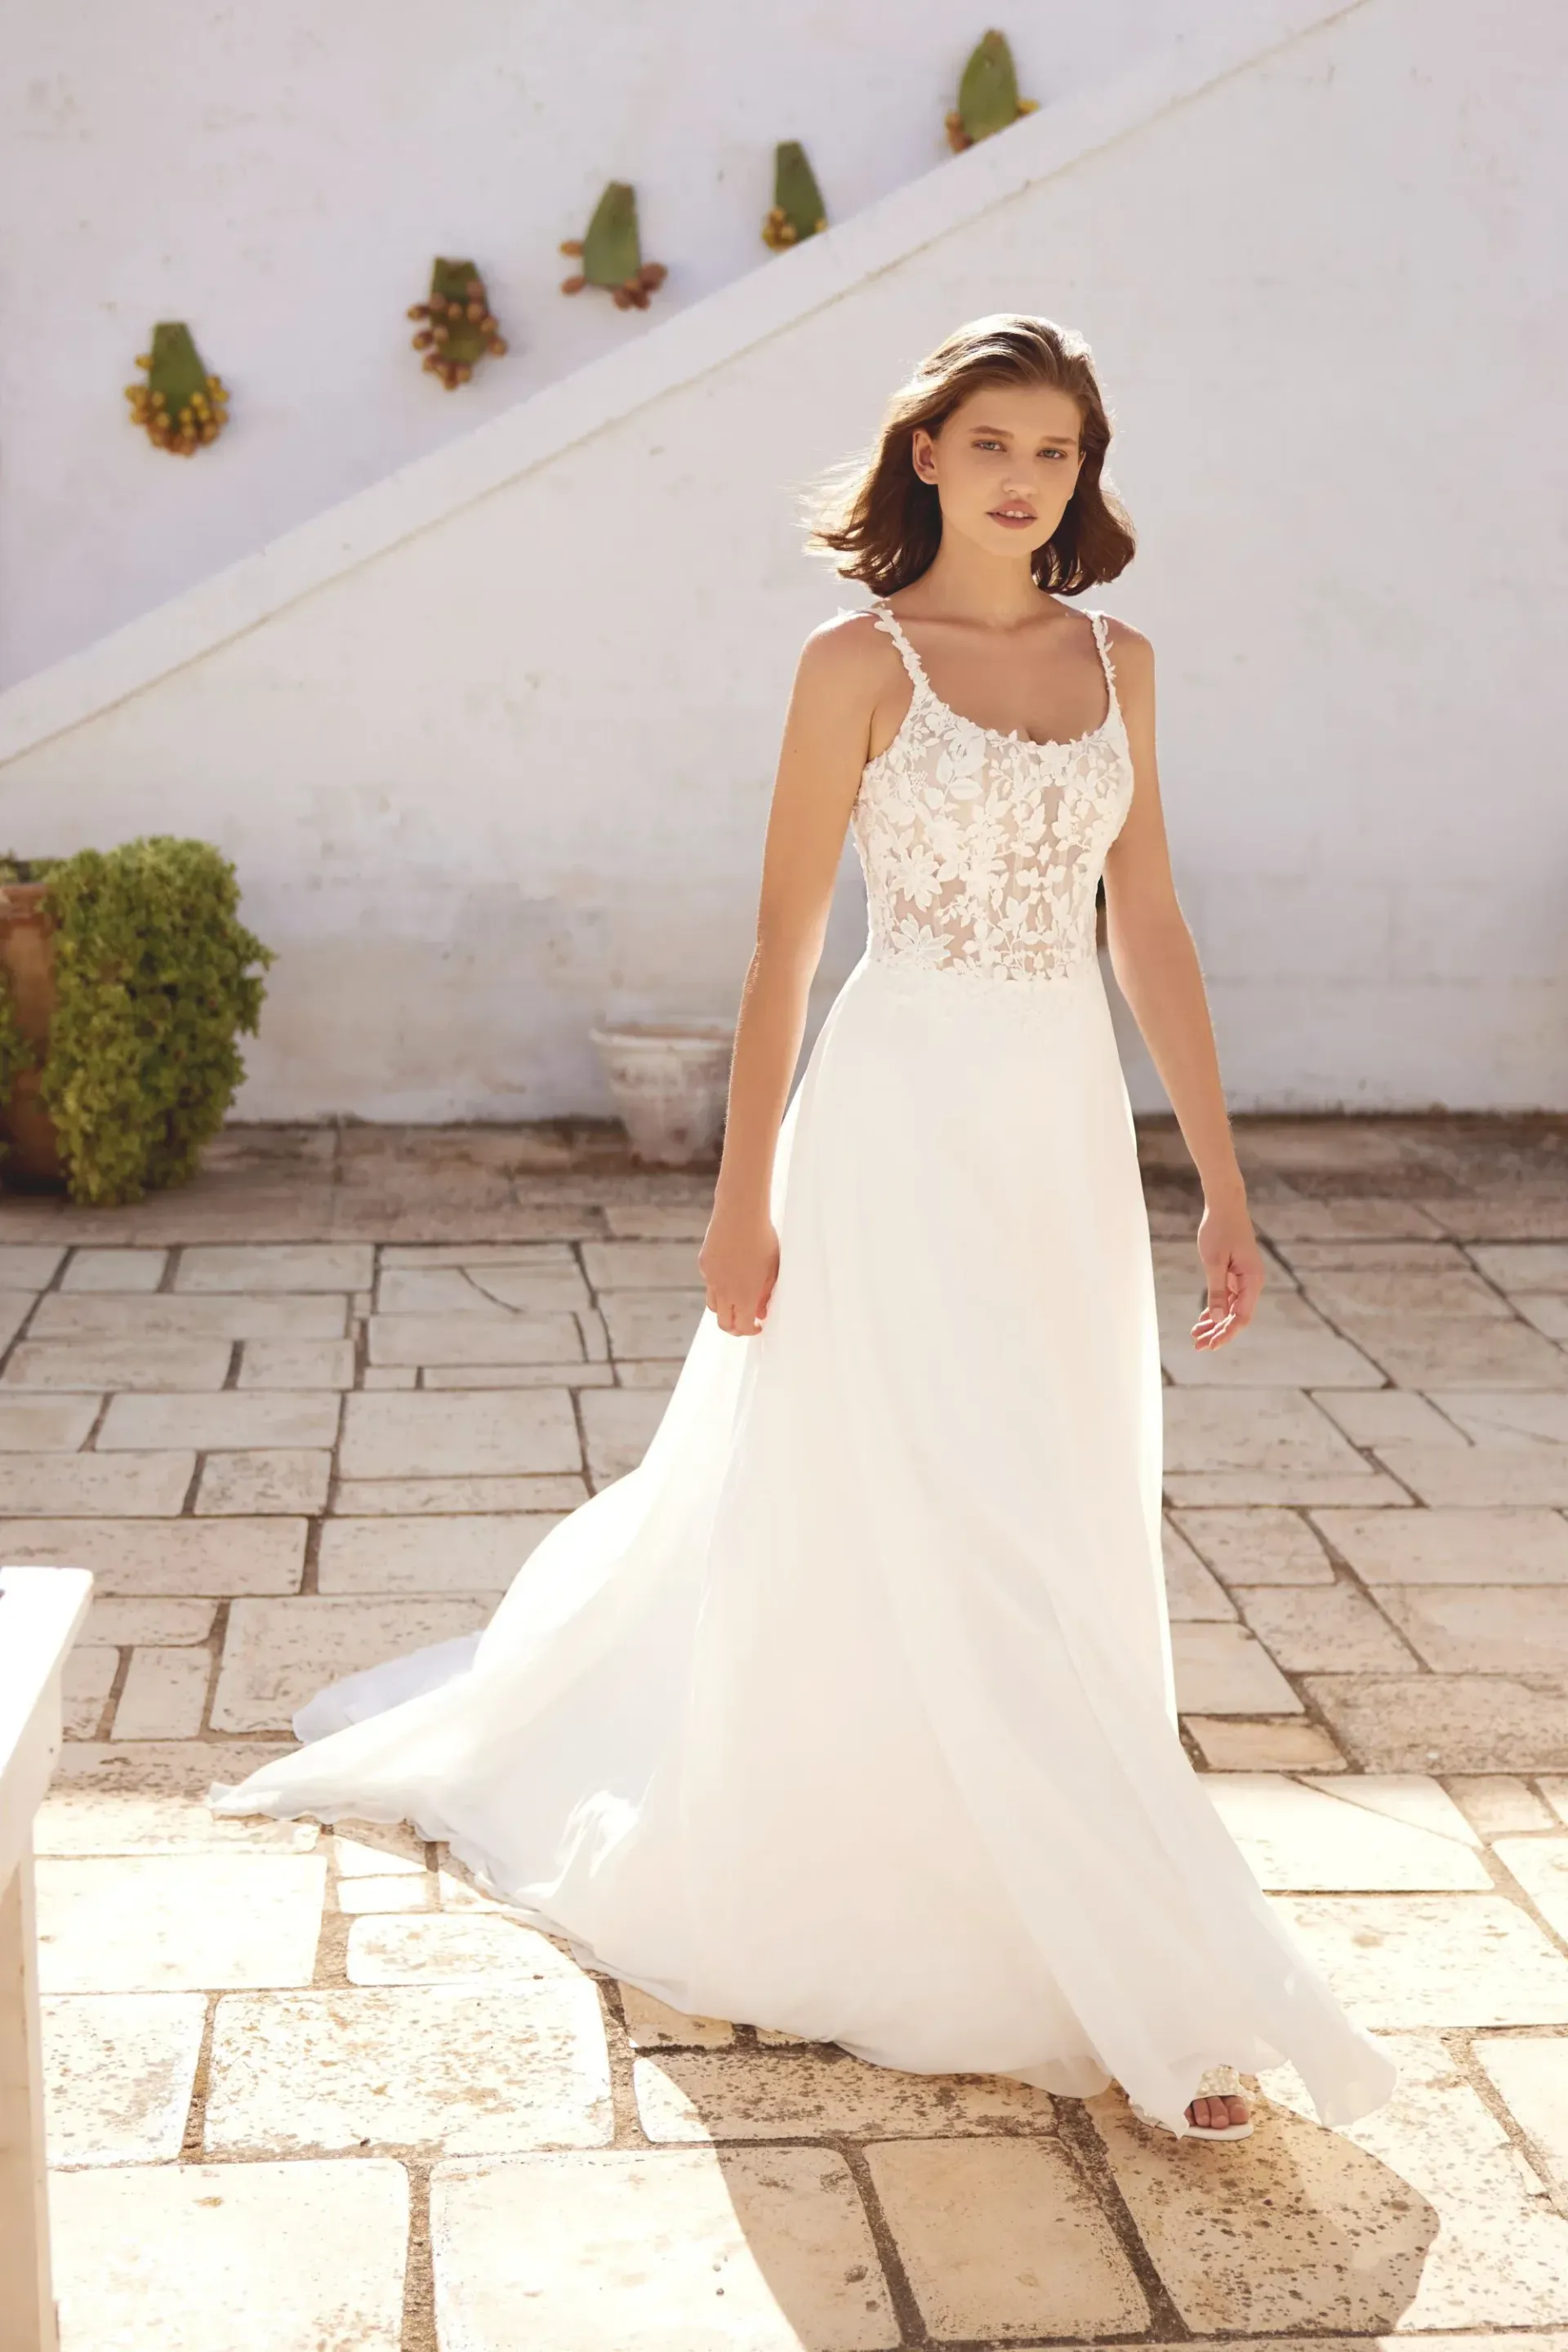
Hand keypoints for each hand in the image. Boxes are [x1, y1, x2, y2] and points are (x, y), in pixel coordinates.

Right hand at [698, 1202, 779, 1337]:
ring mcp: (711, 1278)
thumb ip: (765, 1294)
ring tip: (736, 1302)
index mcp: (744, 1296)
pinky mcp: (704, 1264)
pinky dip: (718, 1285)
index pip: (741, 1327)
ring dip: (724, 1309)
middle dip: (734, 1328)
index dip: (750, 1331)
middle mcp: (724, 1291)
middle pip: (723, 1323)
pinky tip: (731, 1271)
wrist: (740, 1214)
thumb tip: (760, 1311)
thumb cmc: (763, 1239)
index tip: (757, 1326)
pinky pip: (709, 1282)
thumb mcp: (771, 1269)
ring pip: (713, 1305)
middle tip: (745, 1323)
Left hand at [1193, 1195, 1264, 1349]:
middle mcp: (1252, 1283)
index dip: (1227, 1333)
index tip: (1211, 1345)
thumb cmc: (1219, 1230)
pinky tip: (1202, 1321)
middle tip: (1198, 1346)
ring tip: (1196, 1337)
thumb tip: (1218, 1318)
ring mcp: (1245, 1279)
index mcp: (1252, 1280)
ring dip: (1215, 1323)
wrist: (1225, 1205)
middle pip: (1237, 1317)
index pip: (1242, 1317)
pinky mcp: (1236, 1275)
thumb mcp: (1214, 1261)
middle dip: (1218, 1333)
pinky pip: (1228, 1298)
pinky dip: (1215, 1309)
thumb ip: (1216, 1291)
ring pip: (1231, 1309)